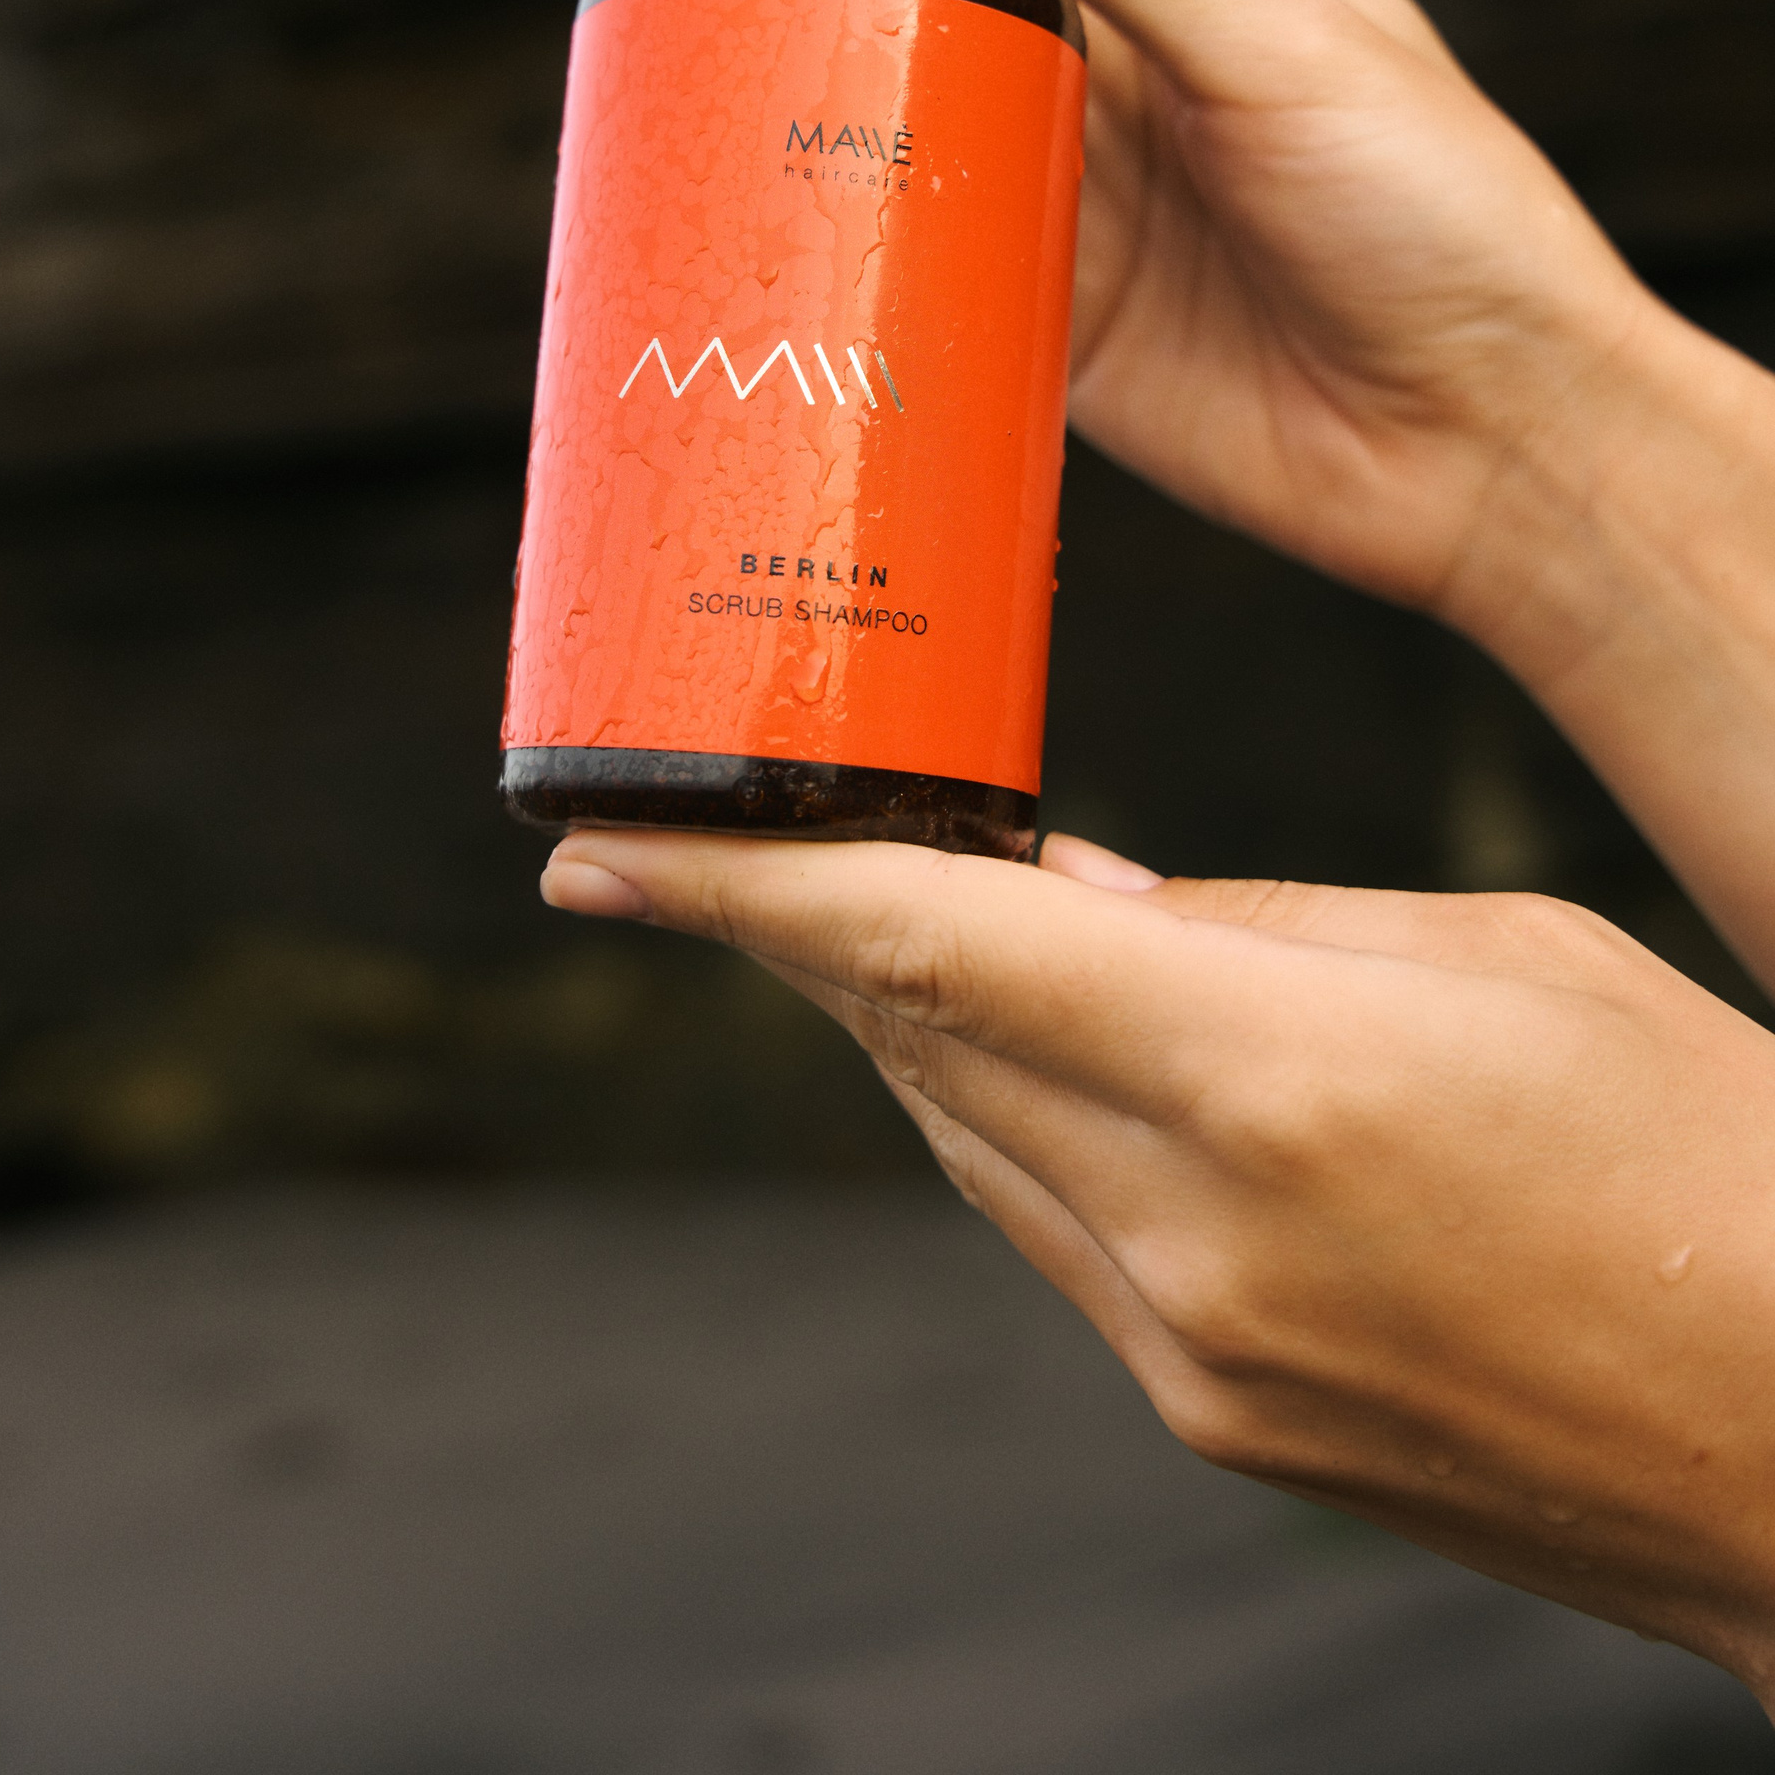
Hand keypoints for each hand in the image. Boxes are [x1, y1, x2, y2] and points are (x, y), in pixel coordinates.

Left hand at [541, 822, 1774, 1695]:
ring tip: (912, 911)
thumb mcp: (1483, 956)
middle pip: (918, 1042)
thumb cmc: (1699, 1148)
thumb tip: (1071, 893)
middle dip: (816, 934)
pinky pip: (1051, 1236)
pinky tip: (1051, 1053)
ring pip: (969, 1140)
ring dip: (915, 1022)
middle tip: (734, 838)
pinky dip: (1016, 1124)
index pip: (931, 953)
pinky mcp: (1217, 1422)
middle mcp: (1196, 1237)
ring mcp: (1193, 1356)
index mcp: (1272, 1080)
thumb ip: (1242, 924)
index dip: (740, 893)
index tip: (595, 847)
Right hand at [632, 0, 1661, 629]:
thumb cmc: (1438, 216)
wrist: (1480, 452)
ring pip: (903, 63)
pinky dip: (826, 193)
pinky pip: (912, 224)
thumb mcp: (1284, 46)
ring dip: (795, 21)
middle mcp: (1121, 28)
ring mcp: (1072, 158)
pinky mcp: (1040, 287)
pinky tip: (738, 161)